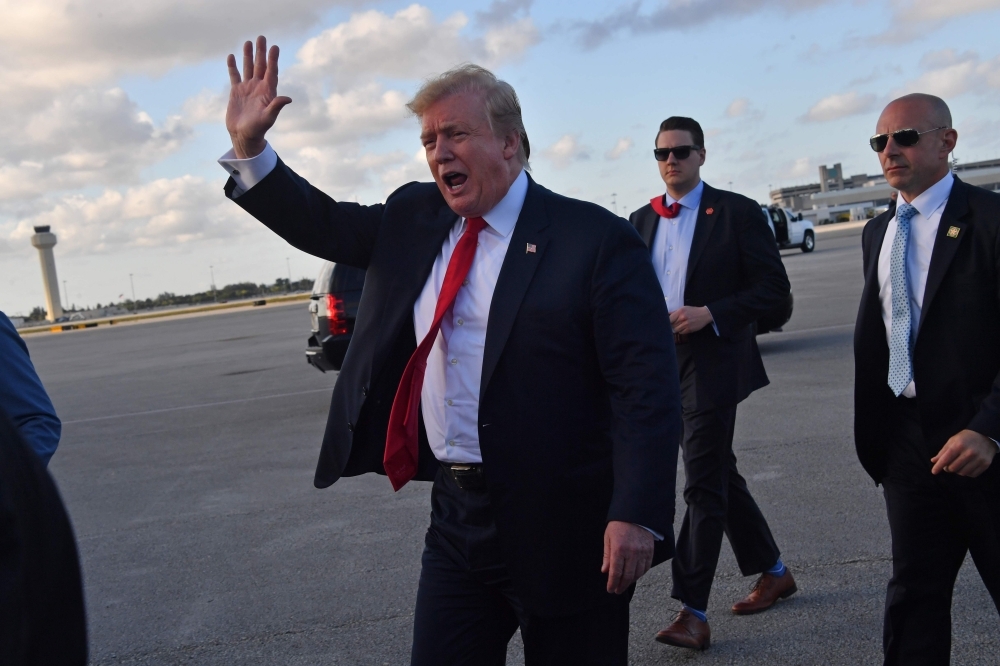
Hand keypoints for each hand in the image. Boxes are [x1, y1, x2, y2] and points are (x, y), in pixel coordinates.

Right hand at [226, 36, 291, 158]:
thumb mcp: (268, 118)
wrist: (244, 136)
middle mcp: (258, 87)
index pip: (271, 72)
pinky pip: (234, 76)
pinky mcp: (236, 92)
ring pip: (247, 68)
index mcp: (268, 92)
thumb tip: (288, 98)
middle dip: (261, 52)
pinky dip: (233, 66)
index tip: (274, 47)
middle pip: (260, 66)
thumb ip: (276, 106)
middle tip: (261, 37)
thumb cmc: (258, 129)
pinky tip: (232, 56)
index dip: (273, 60)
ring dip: (247, 55)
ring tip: (248, 42)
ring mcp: (247, 88)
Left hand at [601, 521, 653, 593]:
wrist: (635, 513)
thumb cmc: (619, 525)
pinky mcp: (650, 551)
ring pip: (638, 573)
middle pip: (628, 576)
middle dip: (622, 586)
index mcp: (619, 549)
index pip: (616, 572)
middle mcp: (632, 552)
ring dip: (631, 581)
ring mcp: (642, 552)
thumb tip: (605, 571)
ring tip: (625, 584)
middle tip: (617, 591)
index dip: (612, 583)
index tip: (610, 590)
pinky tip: (635, 575)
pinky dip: (641, 574)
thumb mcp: (608, 538)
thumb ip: (607, 556)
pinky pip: (646, 567)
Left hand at [669, 306, 713, 334]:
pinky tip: (684, 327)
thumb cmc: (693, 311)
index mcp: (680, 311)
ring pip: (676, 330)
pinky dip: (681, 331)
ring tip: (680, 326)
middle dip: (672, 325)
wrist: (704, 314)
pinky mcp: (689, 329)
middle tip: (675, 324)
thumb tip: (666, 314)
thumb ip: (675, 312)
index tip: (669, 322)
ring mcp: (686, 324)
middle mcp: (682, 318)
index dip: (668, 321)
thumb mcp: (684, 308)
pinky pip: (681, 332)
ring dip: (677, 328)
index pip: (669, 319)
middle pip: (672, 325)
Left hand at [931, 429, 996, 477]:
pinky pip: (972, 475)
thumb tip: (934, 461)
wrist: (986, 436)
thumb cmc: (966, 438)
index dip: (938, 466)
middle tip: (948, 464)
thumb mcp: (953, 440)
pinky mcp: (985, 464)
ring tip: (958, 464)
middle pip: (953, 468)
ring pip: (962, 473)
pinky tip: (967, 466)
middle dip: (948, 468)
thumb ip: (943, 451)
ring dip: (957, 471)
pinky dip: (967, 472)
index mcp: (959, 445)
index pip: (946, 459)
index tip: (934, 472)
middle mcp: (969, 453)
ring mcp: (978, 459)